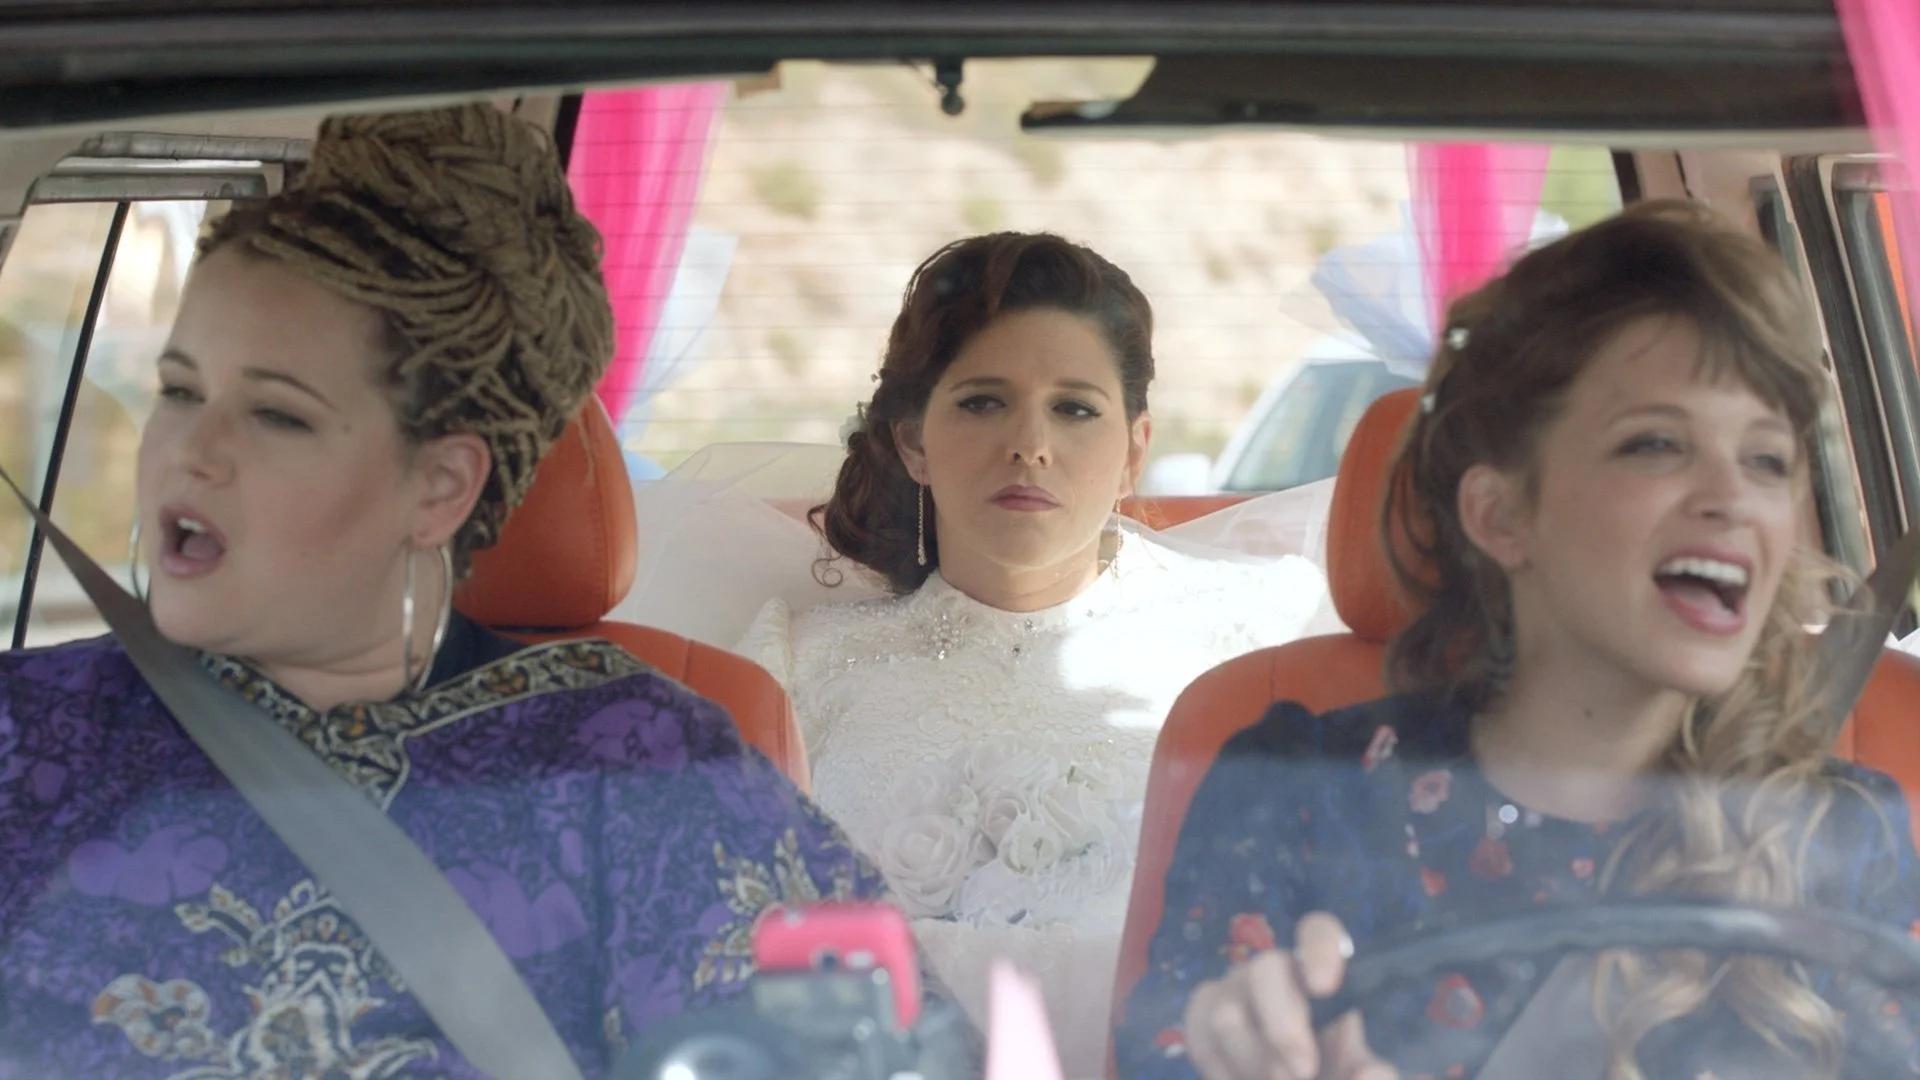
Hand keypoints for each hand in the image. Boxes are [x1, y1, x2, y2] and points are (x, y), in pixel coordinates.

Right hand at [1181, 912, 1395, 1079]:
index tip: (1325, 987)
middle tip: (1303, 1072)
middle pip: (1265, 970)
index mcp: (1323, 973)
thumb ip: (1369, 1073)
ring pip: (1227, 1016)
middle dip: (1282, 1027)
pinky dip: (1224, 1072)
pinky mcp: (1201, 1017)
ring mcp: (1234, 990)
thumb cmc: (1335, 1071)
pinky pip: (1200, 1038)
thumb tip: (1370, 1073)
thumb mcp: (1357, 1074)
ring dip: (1255, 1064)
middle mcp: (1276, 971)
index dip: (1319, 950)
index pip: (1319, 932)